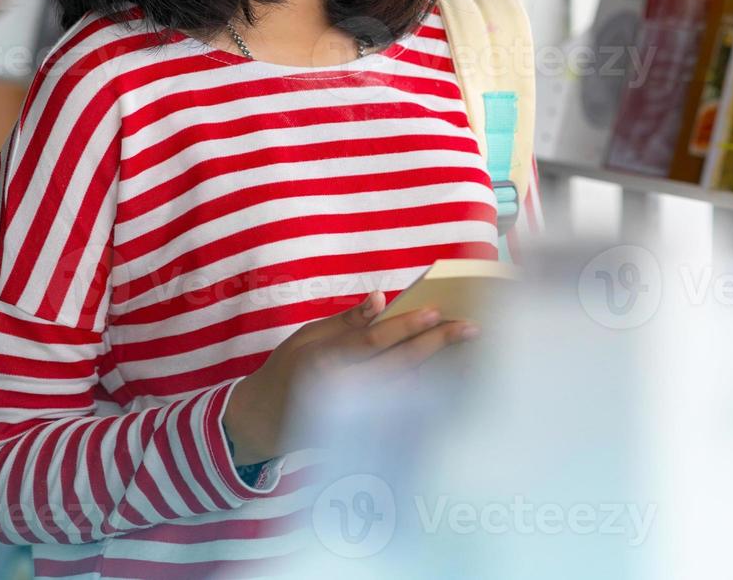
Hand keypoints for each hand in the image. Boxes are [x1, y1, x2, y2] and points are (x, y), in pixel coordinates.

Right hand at [222, 291, 477, 464]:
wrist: (260, 423)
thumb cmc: (287, 370)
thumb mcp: (307, 336)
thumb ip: (346, 321)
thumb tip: (380, 298)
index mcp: (324, 360)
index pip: (373, 340)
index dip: (406, 326)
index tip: (436, 311)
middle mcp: (341, 390)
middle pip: (399, 365)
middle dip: (437, 344)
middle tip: (470, 328)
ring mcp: (353, 416)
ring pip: (408, 389)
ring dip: (442, 371)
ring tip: (472, 353)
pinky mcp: (363, 433)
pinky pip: (402, 411)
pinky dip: (428, 396)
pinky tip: (452, 382)